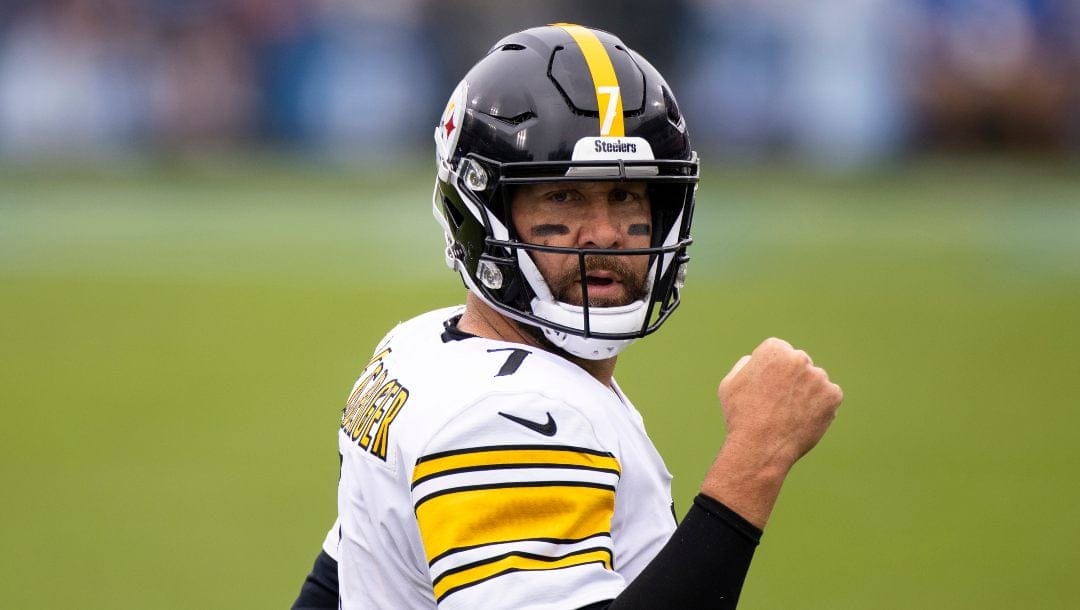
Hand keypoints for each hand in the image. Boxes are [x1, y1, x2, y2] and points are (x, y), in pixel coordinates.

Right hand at [702, 338, 842, 526]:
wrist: (760, 446)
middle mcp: (798, 358)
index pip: (780, 351)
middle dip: (792, 379)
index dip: (772, 371)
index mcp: (774, 349)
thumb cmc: (741, 416)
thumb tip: (757, 359)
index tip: (767, 389)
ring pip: (815, 381)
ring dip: (807, 393)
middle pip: (799, 364)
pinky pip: (829, 397)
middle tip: (779, 404)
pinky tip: (803, 419)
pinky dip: (820, 407)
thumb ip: (746, 364)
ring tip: (789, 415)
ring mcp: (818, 376)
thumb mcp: (730, 383)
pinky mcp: (833, 395)